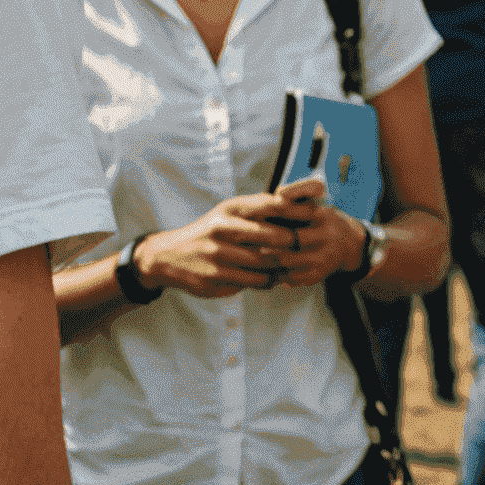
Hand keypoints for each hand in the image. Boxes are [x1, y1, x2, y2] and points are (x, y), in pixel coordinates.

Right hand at [133, 180, 361, 297]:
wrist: (169, 256)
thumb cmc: (212, 230)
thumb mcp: (229, 211)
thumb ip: (260, 207)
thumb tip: (301, 202)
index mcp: (230, 208)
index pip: (272, 205)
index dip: (297, 211)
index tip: (315, 215)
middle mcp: (223, 229)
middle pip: (273, 237)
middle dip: (292, 243)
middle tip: (301, 247)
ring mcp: (218, 255)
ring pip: (265, 264)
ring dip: (280, 267)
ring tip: (287, 265)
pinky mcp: (215, 278)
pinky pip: (251, 282)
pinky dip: (265, 282)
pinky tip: (269, 279)